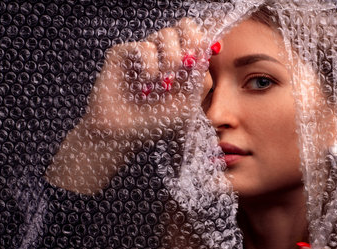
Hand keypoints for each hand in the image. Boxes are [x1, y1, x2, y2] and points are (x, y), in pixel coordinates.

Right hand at [86, 17, 209, 136]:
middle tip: (187, 63)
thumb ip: (199, 80)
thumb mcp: (186, 104)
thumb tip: (208, 53)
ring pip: (166, 34)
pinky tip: (145, 83)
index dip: (204, 40)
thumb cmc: (155, 121)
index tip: (213, 51)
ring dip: (171, 59)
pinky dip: (150, 65)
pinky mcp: (122, 53)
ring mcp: (142, 51)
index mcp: (180, 62)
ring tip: (164, 83)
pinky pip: (145, 47)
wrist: (123, 133)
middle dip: (191, 43)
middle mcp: (162, 52)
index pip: (196, 37)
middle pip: (185, 26)